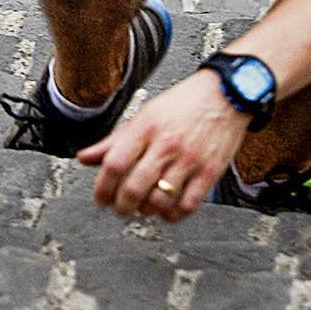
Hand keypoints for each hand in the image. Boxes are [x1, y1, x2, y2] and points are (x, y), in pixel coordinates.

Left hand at [79, 76, 252, 221]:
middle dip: (121, 205)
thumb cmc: (183, 104)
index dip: (102, 188)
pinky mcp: (210, 173)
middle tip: (118, 208)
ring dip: (146, 211)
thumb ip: (113, 140)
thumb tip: (84, 157)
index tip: (100, 198)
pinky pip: (188, 205)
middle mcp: (166, 145)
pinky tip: (166, 211)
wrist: (227, 94)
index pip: (114, 164)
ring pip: (160, 200)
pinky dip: (173, 215)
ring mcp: (189, 160)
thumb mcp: (143, 115)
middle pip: (134, 188)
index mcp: (145, 128)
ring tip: (142, 208)